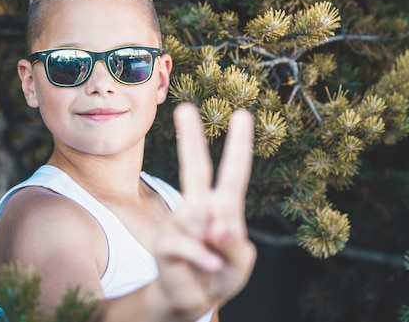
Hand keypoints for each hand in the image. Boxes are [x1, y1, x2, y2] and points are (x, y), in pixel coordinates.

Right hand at [154, 103, 255, 318]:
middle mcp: (199, 208)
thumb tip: (216, 226)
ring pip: (200, 220)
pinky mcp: (166, 242)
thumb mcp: (240, 263)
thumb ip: (234, 244)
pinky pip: (190, 245)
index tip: (242, 114)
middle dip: (190, 138)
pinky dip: (205, 259)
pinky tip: (212, 266)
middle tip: (184, 108)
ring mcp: (179, 223)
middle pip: (195, 169)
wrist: (191, 300)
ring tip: (215, 264)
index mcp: (223, 207)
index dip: (239, 145)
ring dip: (215, 246)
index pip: (233, 173)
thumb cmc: (220, 274)